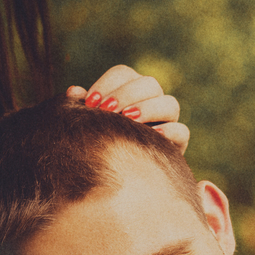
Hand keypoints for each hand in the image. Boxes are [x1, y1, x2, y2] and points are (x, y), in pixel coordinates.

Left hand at [67, 64, 188, 152]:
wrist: (113, 179)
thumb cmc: (96, 145)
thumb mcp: (87, 126)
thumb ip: (81, 108)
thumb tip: (73, 92)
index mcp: (128, 91)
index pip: (123, 74)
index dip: (108, 84)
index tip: (90, 102)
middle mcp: (150, 102)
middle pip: (149, 84)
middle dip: (126, 94)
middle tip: (107, 111)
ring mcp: (166, 122)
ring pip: (170, 103)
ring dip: (148, 108)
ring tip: (128, 120)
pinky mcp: (176, 144)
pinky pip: (182, 131)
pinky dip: (170, 131)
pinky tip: (153, 136)